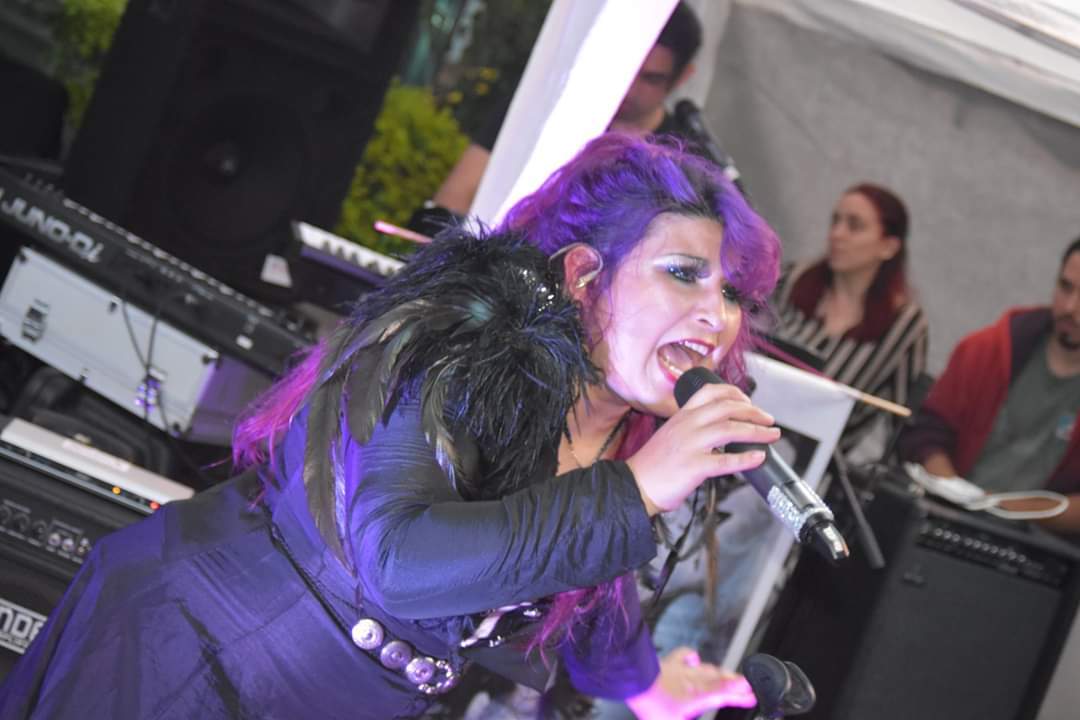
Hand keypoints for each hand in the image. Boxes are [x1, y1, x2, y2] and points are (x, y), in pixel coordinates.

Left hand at [626, 647, 756, 718]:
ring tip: (731, 676)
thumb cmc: (651, 705)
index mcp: (697, 696)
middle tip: (748, 688)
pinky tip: (695, 659)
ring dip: (720, 673)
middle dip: (735, 684)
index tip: (751, 696)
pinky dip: (692, 657)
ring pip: (706, 669)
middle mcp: (693, 681)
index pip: (723, 694)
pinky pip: (684, 656)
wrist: (633, 682)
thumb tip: (692, 701)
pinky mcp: (669, 664)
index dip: (738, 696)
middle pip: (719, 680)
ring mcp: (681, 670)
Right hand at [627, 382, 779, 514]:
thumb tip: (720, 429)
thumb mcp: (670, 434)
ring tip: (772, 435)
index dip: (735, 393)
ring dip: (756, 431)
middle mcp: (687, 425)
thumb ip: (691, 427)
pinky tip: (759, 458)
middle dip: (754, 411)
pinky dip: (746, 459)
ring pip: (730, 429)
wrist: (633, 486)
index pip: (710, 392)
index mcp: (681, 416)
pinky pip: (726, 461)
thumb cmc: (653, 465)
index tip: (748, 400)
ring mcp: (690, 445)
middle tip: (769, 420)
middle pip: (727, 408)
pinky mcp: (694, 467)